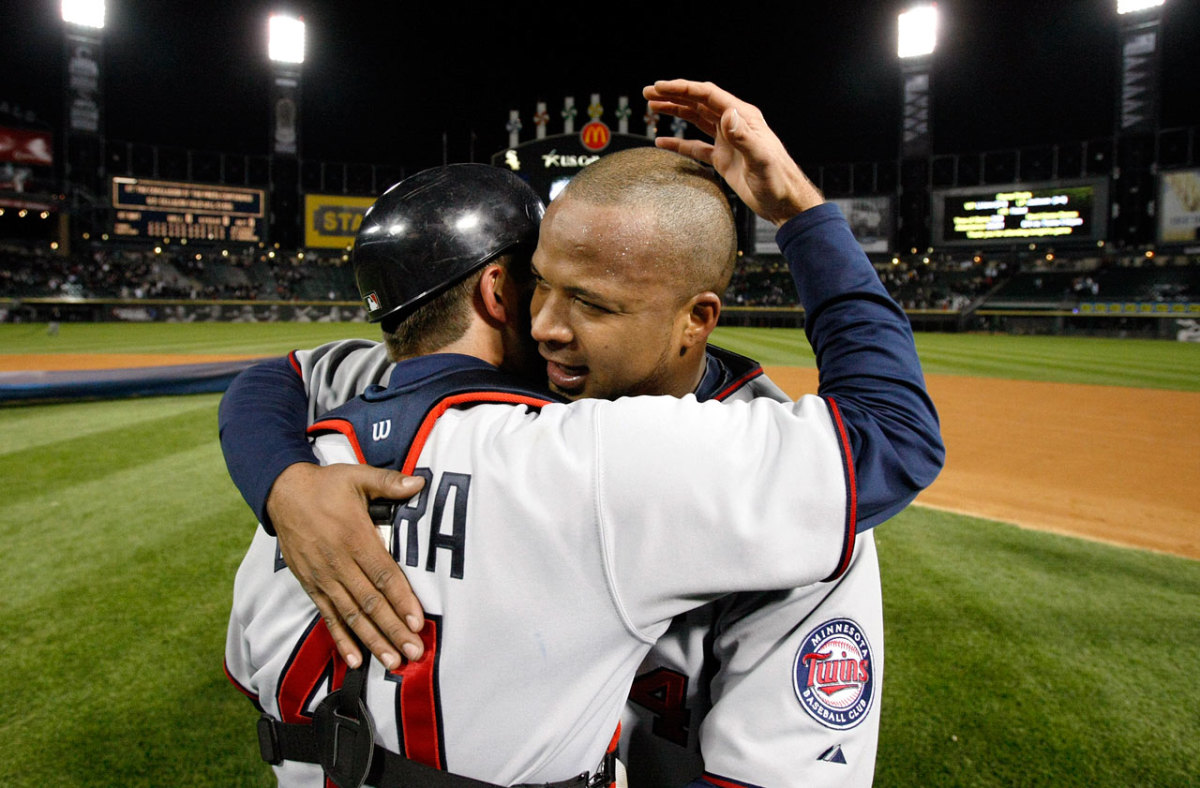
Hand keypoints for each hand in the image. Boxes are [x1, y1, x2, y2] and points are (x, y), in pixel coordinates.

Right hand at [266, 462, 427, 668]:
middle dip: (392, 629)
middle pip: (369, 601)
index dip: (401, 599)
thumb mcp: (357, 477)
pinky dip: (342, 639)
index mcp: (354, 537)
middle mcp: (337, 562)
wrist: (282, 492)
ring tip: (391, 661)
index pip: (382, 574)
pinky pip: (328, 616)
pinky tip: (355, 659)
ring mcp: (322, 577)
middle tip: (413, 652)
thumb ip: (389, 483)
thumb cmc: (325, 485)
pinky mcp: (310, 584)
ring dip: (372, 640)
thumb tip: (419, 482)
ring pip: (351, 615)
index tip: (417, 621)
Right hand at [643, 79, 824, 224]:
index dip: (683, 89)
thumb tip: (727, 114)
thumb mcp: (761, 158)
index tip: (660, 87)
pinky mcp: (723, 159)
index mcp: (743, 116)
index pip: (707, 95)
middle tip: (648, 93)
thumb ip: (743, 137)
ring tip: (653, 107)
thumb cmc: (778, 180)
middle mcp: (734, 124)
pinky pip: (696, 147)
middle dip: (673, 96)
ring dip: (675, 112)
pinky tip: (662, 142)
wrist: (785, 202)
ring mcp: (727, 141)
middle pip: (698, 103)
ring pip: (696, 120)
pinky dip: (678, 143)